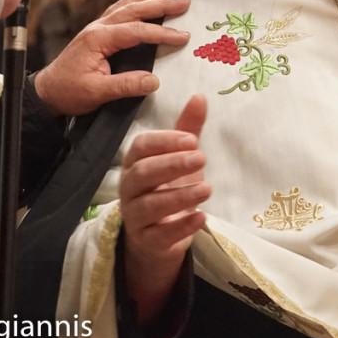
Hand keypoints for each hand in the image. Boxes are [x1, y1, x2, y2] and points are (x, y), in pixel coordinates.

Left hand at [33, 0, 189, 115]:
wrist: (46, 92)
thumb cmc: (69, 92)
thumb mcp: (97, 93)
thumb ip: (125, 86)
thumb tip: (154, 80)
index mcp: (98, 38)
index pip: (136, 31)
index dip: (161, 32)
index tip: (183, 37)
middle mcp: (98, 27)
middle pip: (133, 9)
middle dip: (161, 4)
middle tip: (185, 1)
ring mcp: (96, 27)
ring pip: (126, 4)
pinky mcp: (97, 32)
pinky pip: (119, 9)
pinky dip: (135, 1)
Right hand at [121, 94, 209, 325]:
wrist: (159, 238)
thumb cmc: (169, 189)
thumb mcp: (180, 159)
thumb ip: (188, 130)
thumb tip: (200, 96)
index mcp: (136, 163)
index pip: (141, 147)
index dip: (165, 142)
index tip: (192, 139)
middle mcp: (130, 188)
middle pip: (142, 173)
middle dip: (172, 164)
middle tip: (202, 158)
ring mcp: (135, 216)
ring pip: (149, 205)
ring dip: (179, 196)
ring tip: (207, 188)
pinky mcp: (146, 241)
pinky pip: (158, 235)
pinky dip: (180, 227)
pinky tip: (201, 218)